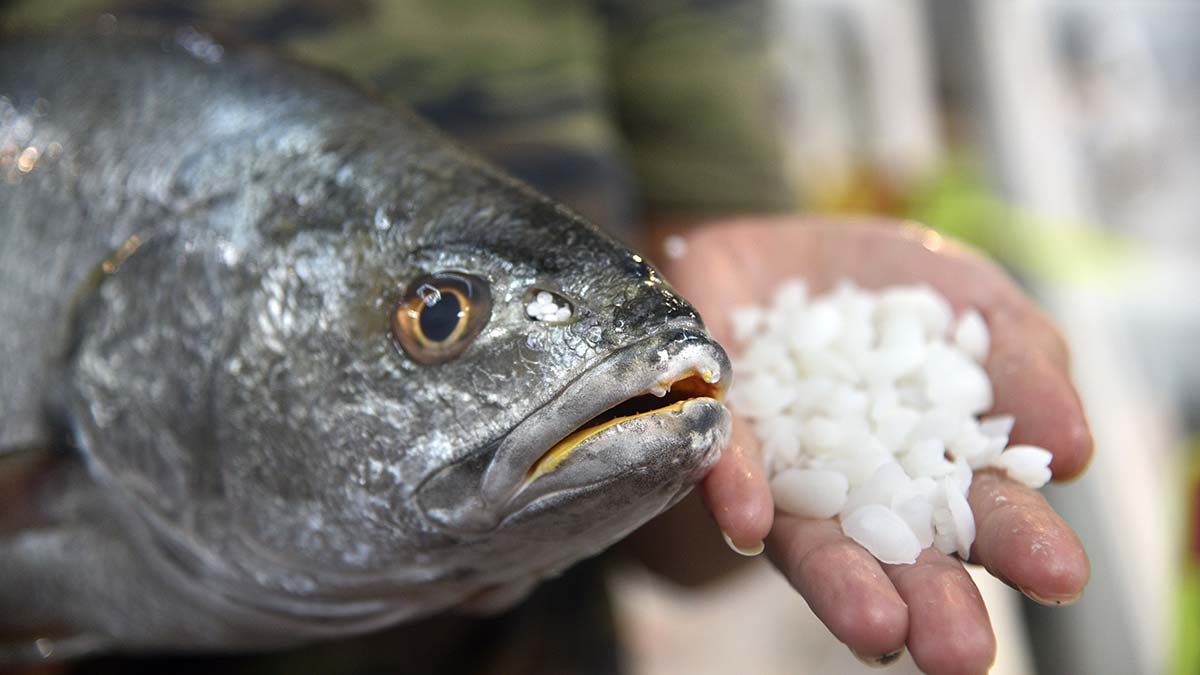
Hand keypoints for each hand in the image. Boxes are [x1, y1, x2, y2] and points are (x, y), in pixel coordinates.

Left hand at [660, 217, 1091, 673]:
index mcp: (941, 468)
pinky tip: (750, 521)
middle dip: (933, 604)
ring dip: (842, 585)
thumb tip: (1074, 451)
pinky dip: (737, 489)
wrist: (779, 252)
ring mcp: (789, 476)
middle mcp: (864, 493)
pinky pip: (724, 466)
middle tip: (959, 654)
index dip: (1022, 542)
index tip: (1059, 574)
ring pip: (815, 541)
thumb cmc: (892, 291)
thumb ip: (1026, 363)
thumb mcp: (975, 303)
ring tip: (877, 629)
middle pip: (904, 556)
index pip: (988, 513)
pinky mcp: (720, 438)